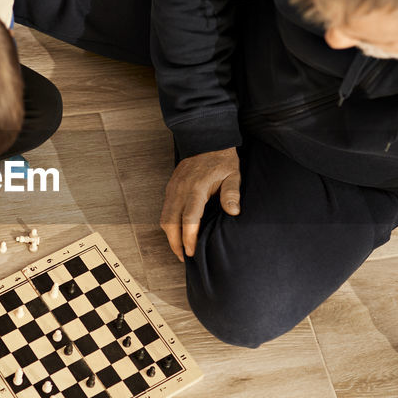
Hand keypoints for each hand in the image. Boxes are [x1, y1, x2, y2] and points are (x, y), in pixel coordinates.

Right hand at [159, 147, 240, 261]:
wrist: (206, 141)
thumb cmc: (222, 160)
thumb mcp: (233, 175)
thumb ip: (231, 194)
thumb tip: (233, 213)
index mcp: (196, 188)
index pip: (189, 219)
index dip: (188, 237)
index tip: (191, 252)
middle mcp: (180, 190)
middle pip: (170, 222)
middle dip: (174, 242)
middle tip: (184, 257)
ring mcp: (173, 188)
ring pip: (164, 217)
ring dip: (169, 235)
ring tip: (180, 248)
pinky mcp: (170, 188)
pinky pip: (165, 210)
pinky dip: (168, 224)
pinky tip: (177, 232)